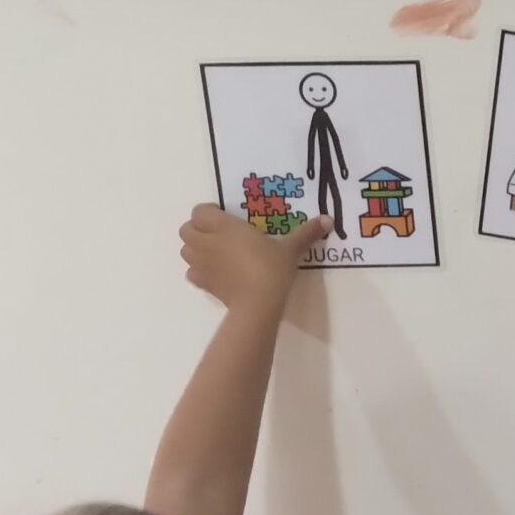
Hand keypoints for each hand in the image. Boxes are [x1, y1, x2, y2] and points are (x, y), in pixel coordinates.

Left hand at [178, 204, 328, 310]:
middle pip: (186, 229)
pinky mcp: (203, 284)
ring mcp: (202, 264)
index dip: (209, 213)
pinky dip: (199, 272)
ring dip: (196, 249)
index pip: (200, 211)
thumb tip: (328, 220)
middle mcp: (207, 242)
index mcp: (223, 226)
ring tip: (216, 253)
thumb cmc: (270, 268)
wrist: (258, 303)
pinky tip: (217, 274)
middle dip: (197, 230)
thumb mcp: (290, 249)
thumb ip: (306, 233)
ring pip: (185, 250)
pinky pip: (192, 273)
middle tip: (218, 235)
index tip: (226, 218)